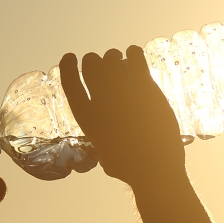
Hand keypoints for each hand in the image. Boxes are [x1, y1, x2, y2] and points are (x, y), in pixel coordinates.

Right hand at [59, 47, 185, 187]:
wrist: (155, 168)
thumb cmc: (130, 168)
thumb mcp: (105, 156)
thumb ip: (102, 144)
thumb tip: (104, 151)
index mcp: (87, 118)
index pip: (70, 82)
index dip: (67, 66)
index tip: (70, 57)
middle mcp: (101, 101)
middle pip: (91, 65)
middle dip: (95, 61)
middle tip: (104, 64)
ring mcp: (123, 93)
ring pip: (112, 58)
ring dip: (114, 57)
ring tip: (121, 61)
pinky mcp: (145, 89)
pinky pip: (135, 58)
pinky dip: (133, 53)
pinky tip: (135, 57)